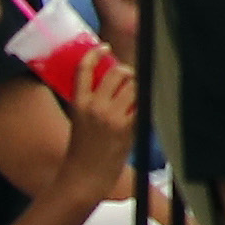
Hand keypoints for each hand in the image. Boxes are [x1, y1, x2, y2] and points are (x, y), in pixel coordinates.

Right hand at [54, 58, 143, 191]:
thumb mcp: (79, 121)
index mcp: (79, 103)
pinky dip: (145, 104)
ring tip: (136, 97)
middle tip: (130, 80)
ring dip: (139, 87)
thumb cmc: (82, 151)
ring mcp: (111, 117)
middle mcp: (94, 107)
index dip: (94, 54)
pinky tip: (143, 109)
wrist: (83, 177)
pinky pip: (142, 104)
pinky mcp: (127, 128)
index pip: (84, 70)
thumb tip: (114, 82)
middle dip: (127, 72)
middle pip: (117, 73)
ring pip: (134, 85)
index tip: (104, 47)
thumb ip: (93, 101)